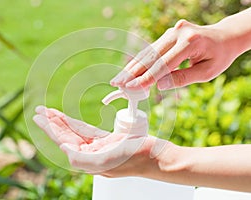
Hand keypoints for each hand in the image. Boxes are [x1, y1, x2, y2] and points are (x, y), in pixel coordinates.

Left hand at [33, 106, 169, 176]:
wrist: (156, 157)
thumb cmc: (134, 159)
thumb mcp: (106, 161)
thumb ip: (81, 158)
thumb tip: (64, 148)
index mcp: (88, 161)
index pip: (64, 141)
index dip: (50, 128)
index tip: (39, 116)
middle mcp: (91, 155)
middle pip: (67, 135)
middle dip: (53, 123)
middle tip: (40, 111)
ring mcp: (98, 147)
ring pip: (75, 132)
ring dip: (62, 121)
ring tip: (49, 112)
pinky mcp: (107, 140)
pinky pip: (87, 130)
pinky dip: (77, 124)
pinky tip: (68, 120)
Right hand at [110, 20, 240, 89]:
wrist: (225, 37)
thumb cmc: (219, 56)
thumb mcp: (206, 73)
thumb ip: (182, 78)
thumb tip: (159, 85)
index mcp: (190, 42)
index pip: (163, 64)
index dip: (146, 78)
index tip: (131, 88)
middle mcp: (178, 32)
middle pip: (150, 56)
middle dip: (132, 72)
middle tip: (116, 83)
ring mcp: (172, 31)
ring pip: (148, 52)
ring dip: (132, 67)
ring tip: (119, 79)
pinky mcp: (169, 33)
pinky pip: (152, 49)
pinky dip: (141, 61)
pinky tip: (130, 71)